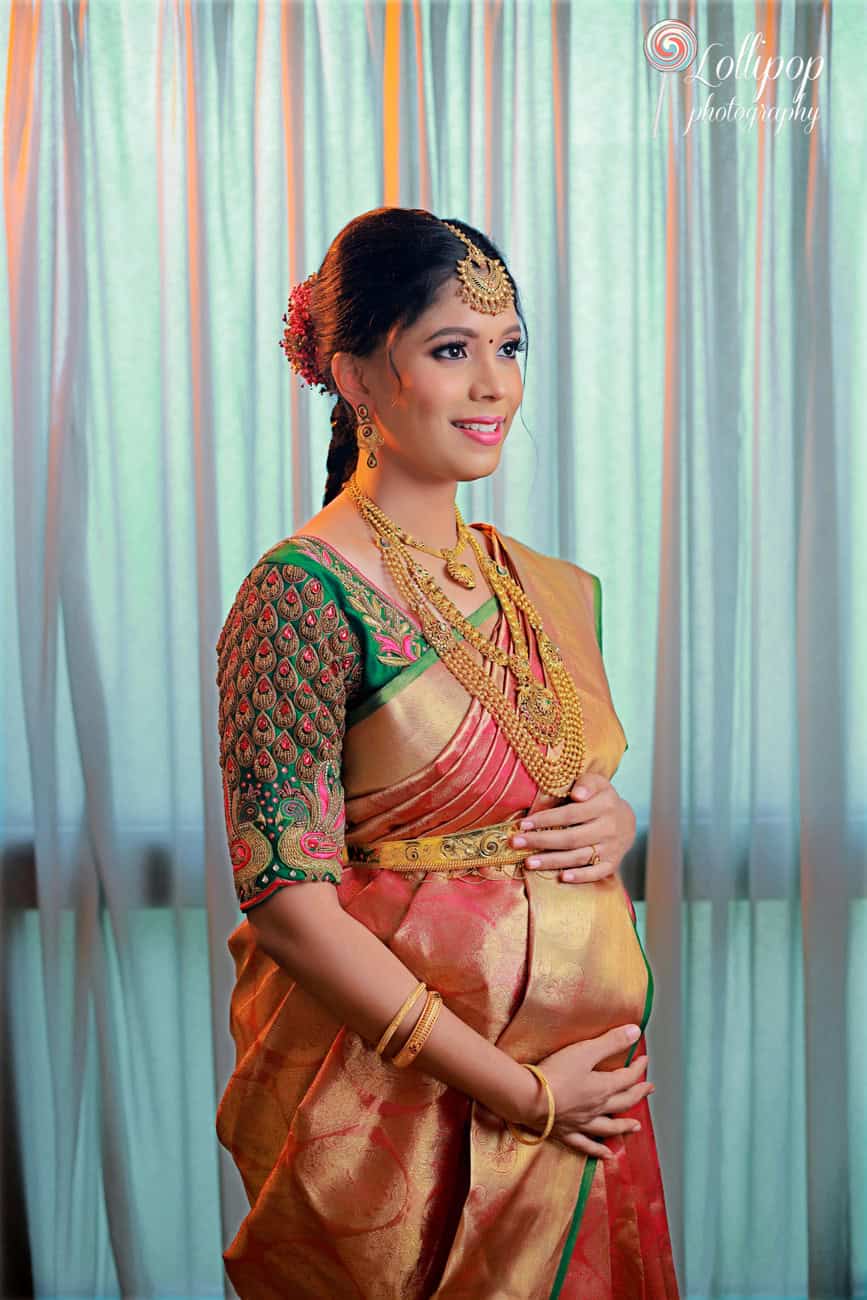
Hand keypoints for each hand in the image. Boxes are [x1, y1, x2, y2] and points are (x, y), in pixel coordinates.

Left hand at [508, 773, 636, 882]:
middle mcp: (609, 828)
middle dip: (541, 841)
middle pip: (571, 838)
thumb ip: (585, 783)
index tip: (523, 824)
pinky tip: (561, 878)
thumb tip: (576, 794)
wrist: (627, 822)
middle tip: (517, 843)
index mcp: (604, 806)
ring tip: (528, 862)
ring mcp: (611, 848)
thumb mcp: (597, 783)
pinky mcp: (612, 864)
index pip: (570, 814)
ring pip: (579, 857)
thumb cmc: (601, 799)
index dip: (546, 819)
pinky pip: (596, 873)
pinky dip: (580, 876)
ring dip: (552, 861)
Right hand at [529, 1025, 654, 1159]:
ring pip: (609, 1126)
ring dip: (625, 1126)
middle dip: (638, 1094)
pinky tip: (606, 1155)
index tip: (644, 1060)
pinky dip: (597, 1150)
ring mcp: (582, 1122)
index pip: (627, 1078)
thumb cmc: (556, 1072)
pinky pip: (586, 1145)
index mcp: (603, 1088)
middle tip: (649, 1089)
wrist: (529, 1098)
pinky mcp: (566, 1132)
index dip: (638, 1068)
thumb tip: (636, 1032)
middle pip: (623, 1102)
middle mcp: (597, 1108)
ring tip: (637, 1126)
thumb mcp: (585, 1051)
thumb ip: (611, 1041)